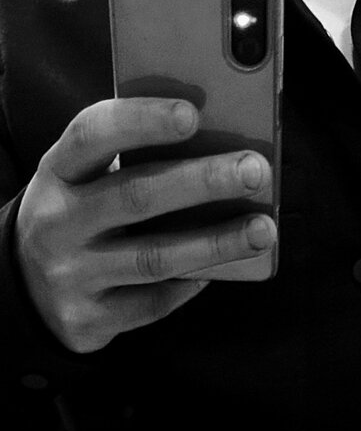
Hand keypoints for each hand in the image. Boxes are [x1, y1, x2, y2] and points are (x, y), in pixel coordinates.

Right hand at [14, 98, 275, 352]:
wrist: (28, 287)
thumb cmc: (80, 216)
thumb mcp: (87, 179)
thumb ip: (135, 160)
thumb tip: (219, 147)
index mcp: (58, 172)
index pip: (92, 135)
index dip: (142, 121)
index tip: (193, 113)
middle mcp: (57, 222)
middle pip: (135, 196)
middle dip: (202, 182)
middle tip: (255, 171)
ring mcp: (71, 274)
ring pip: (155, 257)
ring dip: (217, 242)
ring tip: (263, 229)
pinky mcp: (88, 318)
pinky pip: (155, 302)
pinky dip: (193, 284)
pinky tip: (223, 268)